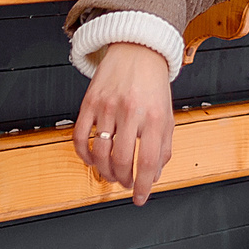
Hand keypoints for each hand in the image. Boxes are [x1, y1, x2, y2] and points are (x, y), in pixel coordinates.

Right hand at [73, 42, 175, 206]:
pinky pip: (79, 137)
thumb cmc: (153, 83)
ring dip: (104, 171)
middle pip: (120, 161)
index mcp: (154, 117)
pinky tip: (92, 159)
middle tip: (125, 183)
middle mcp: (131, 112)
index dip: (142, 185)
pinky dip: (84, 154)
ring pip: (99, 152)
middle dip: (122, 180)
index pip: (146, 161)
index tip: (139, 198)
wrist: (138, 50)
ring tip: (110, 174)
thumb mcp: (168, 114)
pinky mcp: (89, 102)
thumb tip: (153, 175)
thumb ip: (164, 147)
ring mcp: (107, 107)